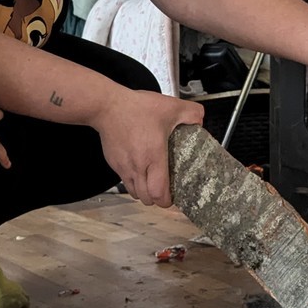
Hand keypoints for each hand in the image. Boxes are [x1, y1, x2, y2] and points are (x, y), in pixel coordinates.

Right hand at [92, 88, 204, 207]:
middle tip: (164, 190)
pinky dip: (133, 180)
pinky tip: (139, 168)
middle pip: (146, 199)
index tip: (174, 196)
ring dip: (144, 191)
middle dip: (157, 199)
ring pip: (134, 193)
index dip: (167, 200)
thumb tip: (199, 121)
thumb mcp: (170, 106)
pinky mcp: (113, 163)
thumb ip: (191, 113)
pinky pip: (124, 180)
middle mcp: (137, 167)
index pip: (158, 193)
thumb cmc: (136, 108)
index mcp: (153, 157)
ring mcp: (123, 167)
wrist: (107, 106)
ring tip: (152, 181)